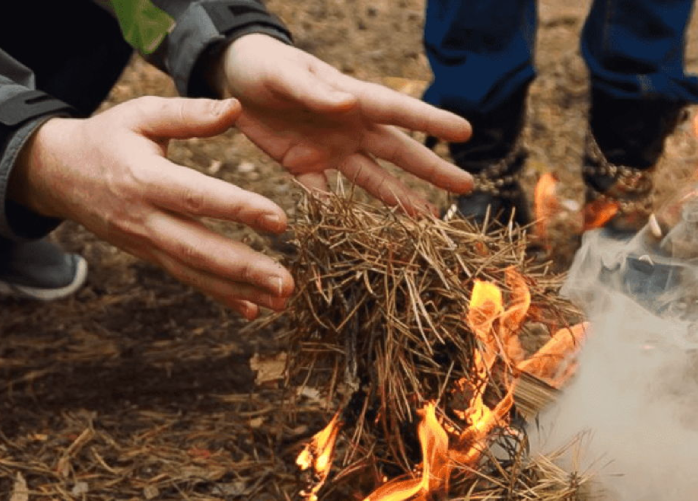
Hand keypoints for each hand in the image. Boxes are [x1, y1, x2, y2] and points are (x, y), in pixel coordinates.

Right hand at [10, 96, 290, 318]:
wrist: (57, 174)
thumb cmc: (107, 137)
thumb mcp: (141, 114)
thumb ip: (188, 114)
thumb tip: (236, 108)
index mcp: (145, 180)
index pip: (197, 198)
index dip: (239, 209)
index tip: (280, 220)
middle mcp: (145, 219)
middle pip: (199, 250)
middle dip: (245, 270)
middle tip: (287, 283)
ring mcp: (146, 243)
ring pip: (196, 272)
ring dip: (240, 290)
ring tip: (282, 301)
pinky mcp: (150, 255)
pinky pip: (188, 278)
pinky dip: (221, 296)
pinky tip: (253, 310)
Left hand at [218, 34, 473, 213]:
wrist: (231, 78)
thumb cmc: (264, 64)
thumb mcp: (285, 75)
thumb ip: (315, 92)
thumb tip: (351, 104)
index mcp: (352, 99)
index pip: (399, 111)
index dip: (432, 121)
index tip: (465, 132)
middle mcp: (350, 128)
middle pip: (398, 152)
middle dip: (431, 170)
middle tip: (466, 185)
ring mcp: (331, 150)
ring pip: (373, 179)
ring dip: (400, 200)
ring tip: (428, 222)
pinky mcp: (304, 167)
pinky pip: (326, 196)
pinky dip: (340, 217)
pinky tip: (361, 239)